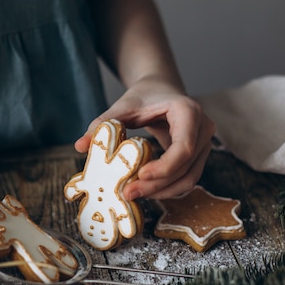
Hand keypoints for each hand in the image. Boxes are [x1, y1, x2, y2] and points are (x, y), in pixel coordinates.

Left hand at [75, 76, 214, 199]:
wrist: (160, 90)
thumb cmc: (144, 96)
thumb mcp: (123, 106)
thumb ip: (103, 123)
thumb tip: (80, 145)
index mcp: (188, 111)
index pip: (184, 147)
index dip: (164, 167)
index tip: (139, 176)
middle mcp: (203, 128)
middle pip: (186, 167)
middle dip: (157, 184)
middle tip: (128, 193)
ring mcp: (204, 144)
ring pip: (189, 178)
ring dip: (162, 191)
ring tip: (133, 194)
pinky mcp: (198, 156)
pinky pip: (186, 179)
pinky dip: (166, 188)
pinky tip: (144, 189)